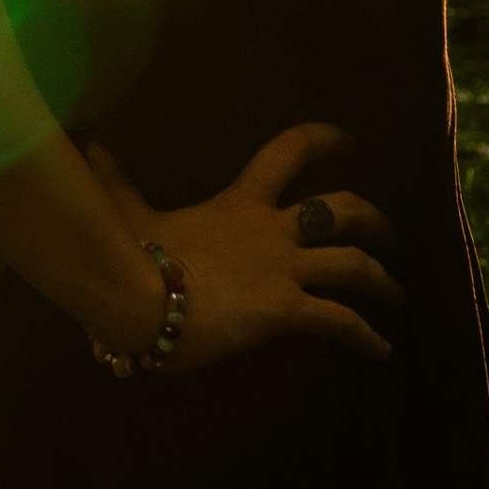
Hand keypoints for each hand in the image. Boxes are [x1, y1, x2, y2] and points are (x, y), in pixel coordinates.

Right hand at [84, 122, 402, 371]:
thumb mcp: (128, 212)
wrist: (139, 297)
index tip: (349, 141)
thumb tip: (91, 147)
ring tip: (397, 294)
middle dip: (374, 219)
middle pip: (342, 211)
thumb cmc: (133, 254)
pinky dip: (366, 336)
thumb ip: (118, 181)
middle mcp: (273, 229)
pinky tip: (382, 349)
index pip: (290, 151)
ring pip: (354, 265)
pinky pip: (339, 321)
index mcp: (241, 201)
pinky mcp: (286, 309)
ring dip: (382, 278)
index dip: (325, 139)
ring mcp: (284, 269)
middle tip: (390, 232)